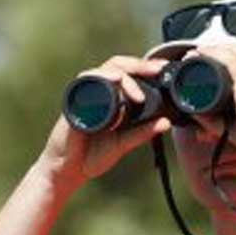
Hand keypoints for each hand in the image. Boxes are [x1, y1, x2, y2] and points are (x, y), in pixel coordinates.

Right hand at [37, 55, 172, 190]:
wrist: (68, 169)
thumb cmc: (92, 156)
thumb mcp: (123, 144)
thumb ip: (142, 133)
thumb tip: (166, 123)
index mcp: (114, 98)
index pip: (130, 73)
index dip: (146, 68)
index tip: (163, 70)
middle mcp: (100, 92)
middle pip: (119, 65)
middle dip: (139, 65)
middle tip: (155, 71)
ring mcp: (86, 94)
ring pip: (105, 70)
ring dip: (123, 75)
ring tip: (137, 94)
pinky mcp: (74, 100)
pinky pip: (85, 81)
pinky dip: (99, 77)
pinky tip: (113, 80)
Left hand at [191, 44, 235, 168]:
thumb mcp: (234, 125)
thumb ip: (215, 118)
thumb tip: (195, 113)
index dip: (227, 53)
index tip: (209, 56)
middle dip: (218, 47)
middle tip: (198, 52)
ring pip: (234, 52)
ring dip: (212, 49)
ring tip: (195, 52)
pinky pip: (231, 61)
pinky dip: (214, 54)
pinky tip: (201, 54)